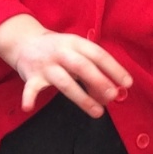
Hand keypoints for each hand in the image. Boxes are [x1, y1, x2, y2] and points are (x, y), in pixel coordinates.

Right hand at [0, 15, 130, 118]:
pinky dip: (28, 98)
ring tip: (97, 112)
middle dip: (99, 81)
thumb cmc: (59, 50)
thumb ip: (93, 70)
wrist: (25, 42)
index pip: (97, 54)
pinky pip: (30, 89)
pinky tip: (28, 108)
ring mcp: (45, 65)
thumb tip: (112, 92)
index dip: (114, 68)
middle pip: (82, 66)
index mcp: (75, 42)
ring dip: (82, 98)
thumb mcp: (77, 52)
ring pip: (64, 82)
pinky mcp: (31, 77)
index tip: (127, 83)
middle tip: (113, 96)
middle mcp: (61, 52)